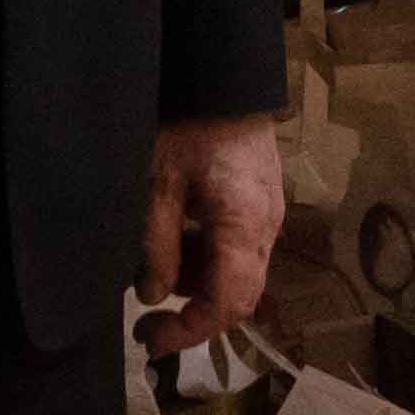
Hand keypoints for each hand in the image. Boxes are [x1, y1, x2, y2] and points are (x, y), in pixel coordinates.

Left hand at [139, 113, 285, 358]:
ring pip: (238, 274)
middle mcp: (266, 226)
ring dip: (197, 283)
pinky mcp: (260, 203)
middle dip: (192, 313)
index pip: (228, 302)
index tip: (152, 338)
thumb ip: (156, 244)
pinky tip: (177, 238)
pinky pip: (238, 248)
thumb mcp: (158, 184)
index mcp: (244, 224)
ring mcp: (267, 214)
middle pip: (238, 295)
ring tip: (155, 263)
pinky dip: (206, 258)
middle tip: (146, 320)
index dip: (191, 331)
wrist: (223, 75)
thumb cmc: (190, 123)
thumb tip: (153, 295)